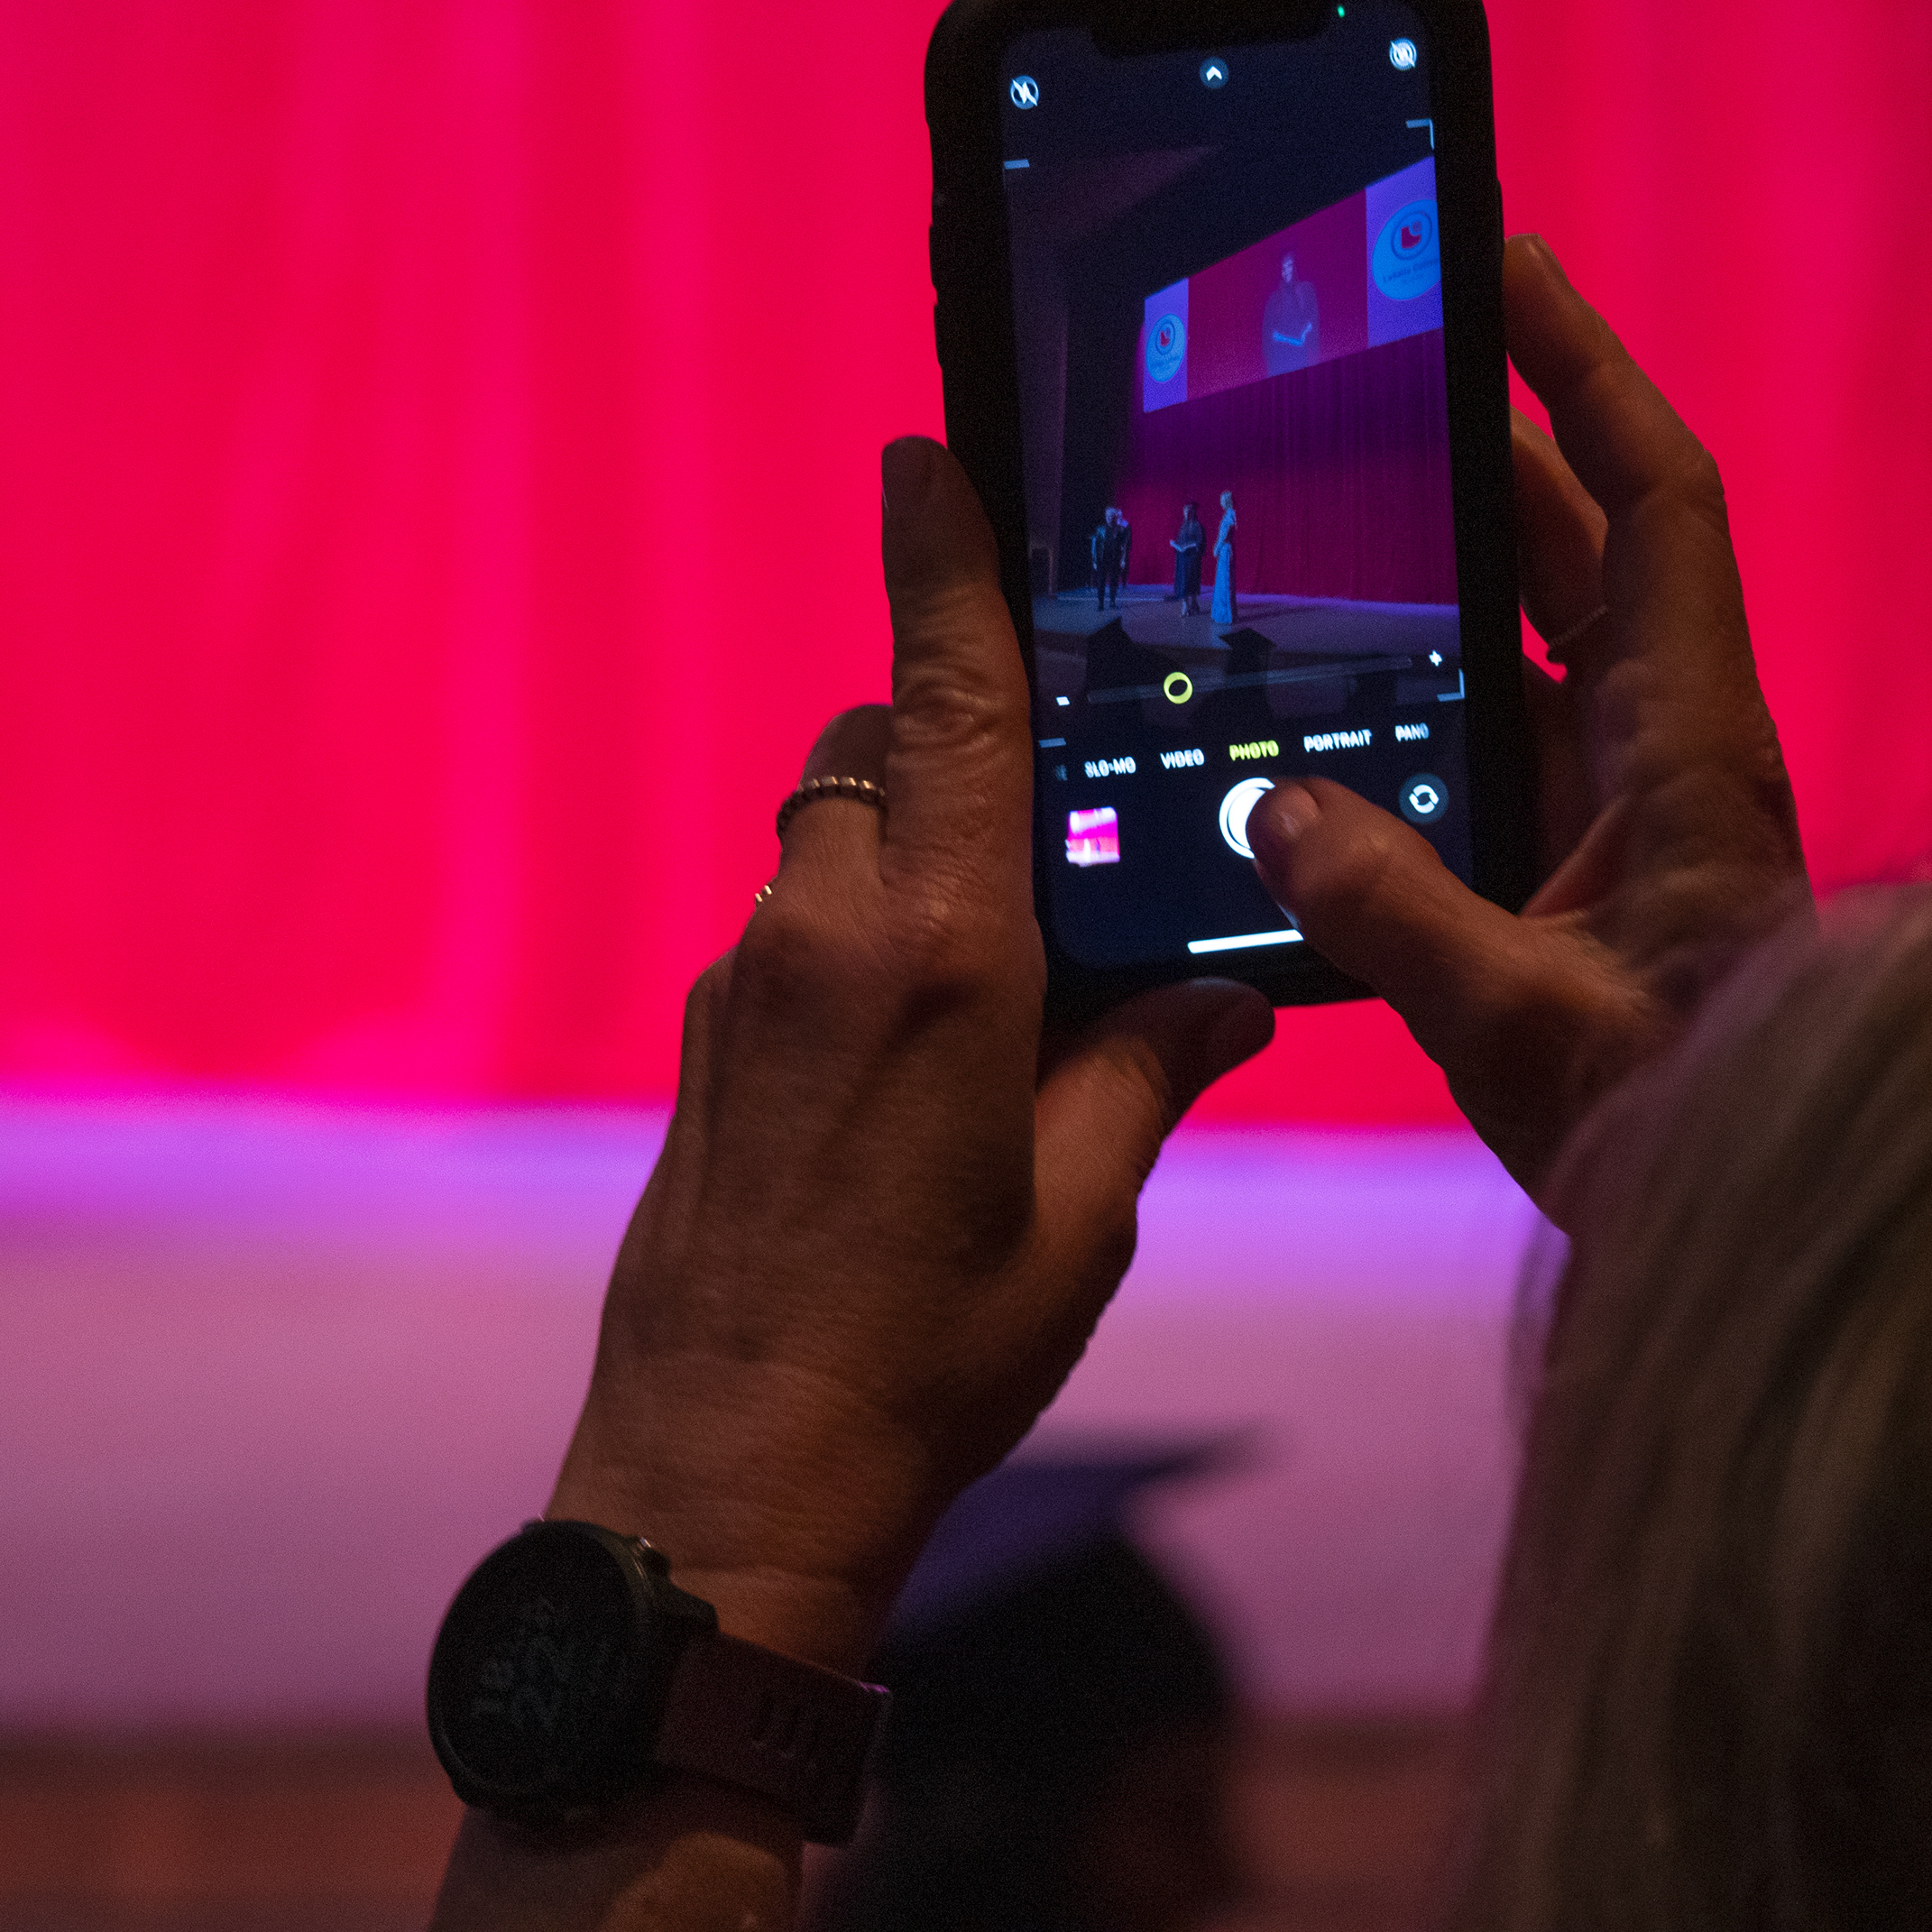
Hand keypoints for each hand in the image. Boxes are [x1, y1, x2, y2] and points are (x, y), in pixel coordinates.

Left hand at [544, 440, 1272, 1670]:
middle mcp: (828, 939)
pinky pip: (797, 932)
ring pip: (828, 841)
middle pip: (873, 753)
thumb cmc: (930, 1352)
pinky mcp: (712, 1048)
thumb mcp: (1085, 1212)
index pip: (947, 705)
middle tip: (1051, 807)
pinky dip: (865, 939)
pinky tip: (927, 1057)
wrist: (731, 1478)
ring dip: (910, 851)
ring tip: (1007, 966)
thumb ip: (1148, 1069)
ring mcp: (749, 988)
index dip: (942, 568)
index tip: (925, 453)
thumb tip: (1219, 994)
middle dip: (948, 737)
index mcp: (944, 954)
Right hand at [1248, 237, 1808, 1218]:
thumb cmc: (1683, 1128)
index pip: (1657, 503)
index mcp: (1693, 749)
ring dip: (1433, 575)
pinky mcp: (1579, 874)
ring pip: (1525, 643)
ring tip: (1309, 506)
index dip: (1586, 373)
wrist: (1757, 1225)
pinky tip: (1306, 708)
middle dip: (1481, 448)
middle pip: (1577, 547)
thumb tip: (1274, 812)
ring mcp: (1623, 812)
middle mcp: (1666, 755)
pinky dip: (1410, 704)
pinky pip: (1489, 744)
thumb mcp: (1524, 1026)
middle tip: (1363, 364)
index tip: (1507, 266)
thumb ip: (1395, 914)